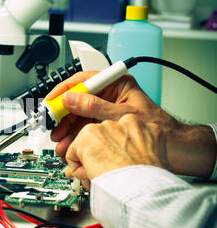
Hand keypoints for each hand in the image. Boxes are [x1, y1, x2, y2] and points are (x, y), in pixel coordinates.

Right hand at [46, 71, 215, 177]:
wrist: (174, 147)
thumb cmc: (157, 126)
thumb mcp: (122, 115)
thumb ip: (95, 107)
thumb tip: (71, 99)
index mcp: (117, 84)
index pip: (84, 80)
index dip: (64, 90)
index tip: (52, 101)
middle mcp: (109, 95)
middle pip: (77, 101)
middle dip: (63, 115)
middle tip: (53, 126)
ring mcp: (106, 110)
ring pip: (79, 116)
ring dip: (67, 130)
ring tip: (61, 142)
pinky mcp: (104, 124)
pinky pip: (85, 128)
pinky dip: (75, 137)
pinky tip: (69, 145)